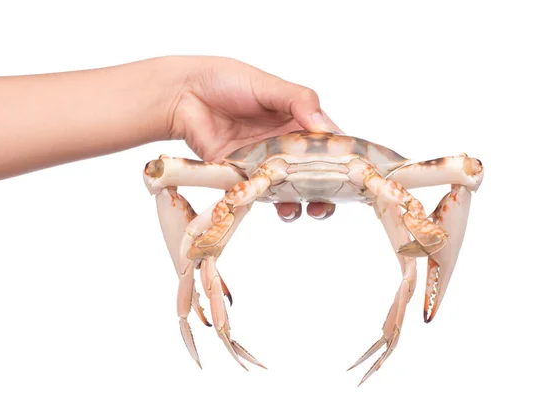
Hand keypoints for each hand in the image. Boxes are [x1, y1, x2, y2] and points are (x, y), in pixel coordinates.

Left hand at [165, 56, 340, 220]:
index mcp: (297, 122)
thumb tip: (324, 128)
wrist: (184, 95)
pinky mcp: (242, 177)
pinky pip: (261, 196)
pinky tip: (281, 207)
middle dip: (327, 189)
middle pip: (313, 173)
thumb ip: (299, 102)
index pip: (328, 144)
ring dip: (304, 202)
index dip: (344, 159)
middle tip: (331, 200)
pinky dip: (273, 204)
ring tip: (310, 208)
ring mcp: (264, 164)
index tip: (357, 174)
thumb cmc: (227, 82)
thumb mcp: (269, 85)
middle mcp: (284, 146)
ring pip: (290, 190)